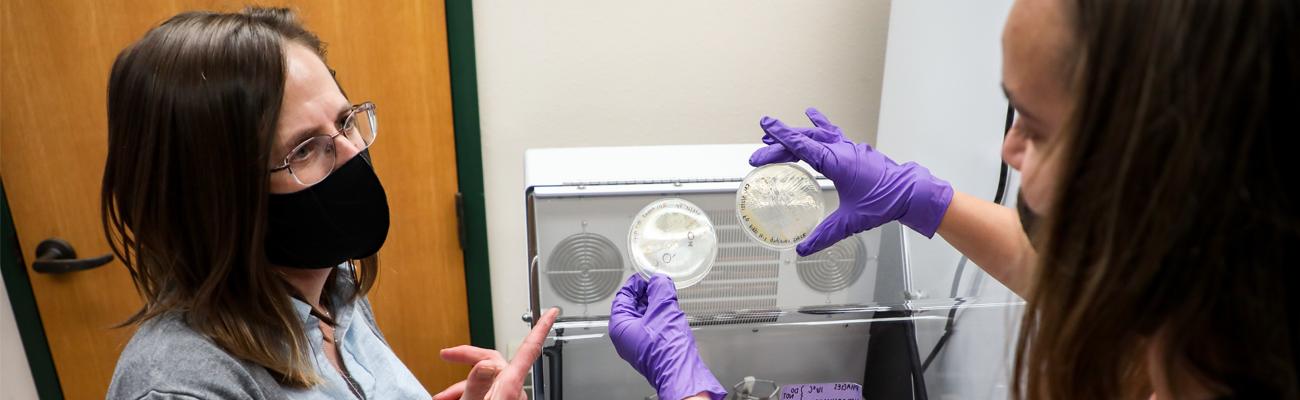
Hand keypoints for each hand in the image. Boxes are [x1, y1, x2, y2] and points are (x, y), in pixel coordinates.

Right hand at [433, 308, 559, 399]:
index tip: (552, 313)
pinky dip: (469, 396)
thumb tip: (487, 363)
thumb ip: (478, 382)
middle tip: (446, 355)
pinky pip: (487, 394)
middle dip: (466, 360)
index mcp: (510, 385)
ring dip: (460, 388)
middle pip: (492, 363)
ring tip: (441, 398)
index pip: (529, 349)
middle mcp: (514, 391)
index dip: (541, 328)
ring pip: (485, 382)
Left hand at [609, 274, 726, 399]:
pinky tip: (670, 312)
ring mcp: (637, 344)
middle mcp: (625, 337)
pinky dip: (660, 317)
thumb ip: (659, 289)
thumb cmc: (666, 350)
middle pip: (633, 306)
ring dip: (655, 305)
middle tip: (660, 285)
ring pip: (643, 317)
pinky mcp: (650, 349)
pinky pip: (651, 327)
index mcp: (620, 326)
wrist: (680, 373)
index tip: (648, 276)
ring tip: (668, 297)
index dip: (636, 283)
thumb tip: (658, 279)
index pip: (623, 296)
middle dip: (647, 293)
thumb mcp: (663, 309)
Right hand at [749, 107, 953, 255]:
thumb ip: (824, 236)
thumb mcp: (850, 221)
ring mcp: (849, 147)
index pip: (802, 145)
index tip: (766, 124)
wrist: (910, 193)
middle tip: (759, 153)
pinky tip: (812, 116)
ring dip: (795, 133)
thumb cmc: (885, 202)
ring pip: (816, 134)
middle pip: (804, 141)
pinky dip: (819, 125)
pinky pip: (832, 132)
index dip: (781, 137)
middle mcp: (841, 150)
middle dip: (779, 144)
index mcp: (836, 162)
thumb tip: (803, 249)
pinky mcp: (855, 150)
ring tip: (775, 134)